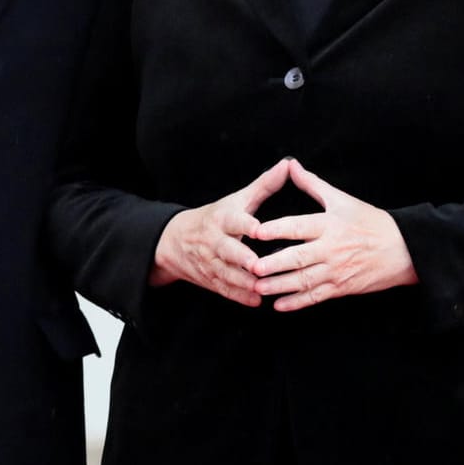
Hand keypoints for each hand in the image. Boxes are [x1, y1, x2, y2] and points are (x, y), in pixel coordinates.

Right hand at [152, 158, 291, 305]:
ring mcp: (210, 261)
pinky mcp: (210, 279)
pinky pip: (224, 289)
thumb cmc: (215, 216)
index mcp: (222, 218)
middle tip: (258, 264)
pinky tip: (256, 300)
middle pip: (226, 249)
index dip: (245, 224)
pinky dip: (239, 296)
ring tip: (262, 287)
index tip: (258, 229)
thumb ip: (264, 185)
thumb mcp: (236, 199)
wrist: (175, 240)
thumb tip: (288, 164)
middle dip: (241, 258)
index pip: (233, 220)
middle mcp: (214, 240)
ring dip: (243, 281)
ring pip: (226, 272)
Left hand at [249, 158, 416, 311]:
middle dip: (274, 264)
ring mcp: (336, 270)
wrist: (403, 249)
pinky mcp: (341, 288)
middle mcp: (331, 248)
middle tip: (252, 267)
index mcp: (330, 224)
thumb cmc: (371, 221)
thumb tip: (291, 165)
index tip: (257, 232)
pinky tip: (280, 305)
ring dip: (279, 286)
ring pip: (304, 280)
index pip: (299, 226)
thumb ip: (312, 184)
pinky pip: (316, 297)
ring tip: (258, 288)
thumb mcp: (342, 199)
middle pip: (298, 257)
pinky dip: (297, 302)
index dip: (277, 229)